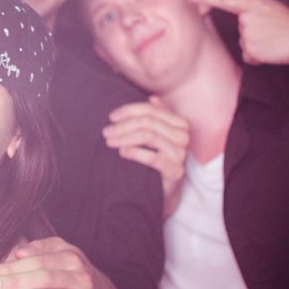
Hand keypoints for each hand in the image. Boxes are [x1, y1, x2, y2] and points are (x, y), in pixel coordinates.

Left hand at [104, 96, 189, 217]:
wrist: (164, 190)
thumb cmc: (157, 158)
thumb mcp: (156, 135)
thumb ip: (156, 116)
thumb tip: (153, 98)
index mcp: (179, 123)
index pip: (151, 110)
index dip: (129, 111)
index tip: (112, 117)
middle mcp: (183, 136)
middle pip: (148, 122)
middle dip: (123, 126)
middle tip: (106, 132)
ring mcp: (181, 154)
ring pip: (149, 136)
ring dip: (125, 137)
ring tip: (110, 142)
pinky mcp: (176, 171)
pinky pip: (153, 157)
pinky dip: (135, 152)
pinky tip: (122, 152)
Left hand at [187, 0, 288, 64]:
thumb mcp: (270, 8)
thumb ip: (251, 12)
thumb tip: (242, 23)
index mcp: (252, 4)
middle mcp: (246, 18)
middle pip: (241, 28)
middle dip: (254, 33)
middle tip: (272, 32)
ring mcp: (247, 34)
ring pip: (245, 43)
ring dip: (258, 45)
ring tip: (274, 40)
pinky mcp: (250, 50)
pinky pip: (249, 56)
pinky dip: (259, 57)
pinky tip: (272, 50)